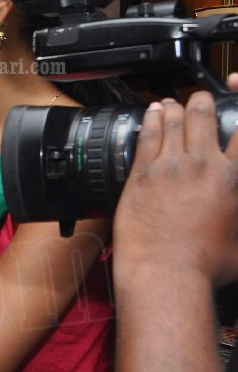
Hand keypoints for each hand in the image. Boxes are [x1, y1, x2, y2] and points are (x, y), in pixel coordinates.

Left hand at [114, 90, 237, 288]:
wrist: (166, 272)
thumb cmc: (206, 265)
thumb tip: (234, 215)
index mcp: (233, 179)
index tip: (235, 106)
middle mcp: (203, 166)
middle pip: (204, 117)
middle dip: (203, 103)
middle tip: (200, 99)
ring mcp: (170, 167)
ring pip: (174, 123)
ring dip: (175, 108)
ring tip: (174, 102)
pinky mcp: (142, 174)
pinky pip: (147, 137)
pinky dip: (151, 120)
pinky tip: (152, 112)